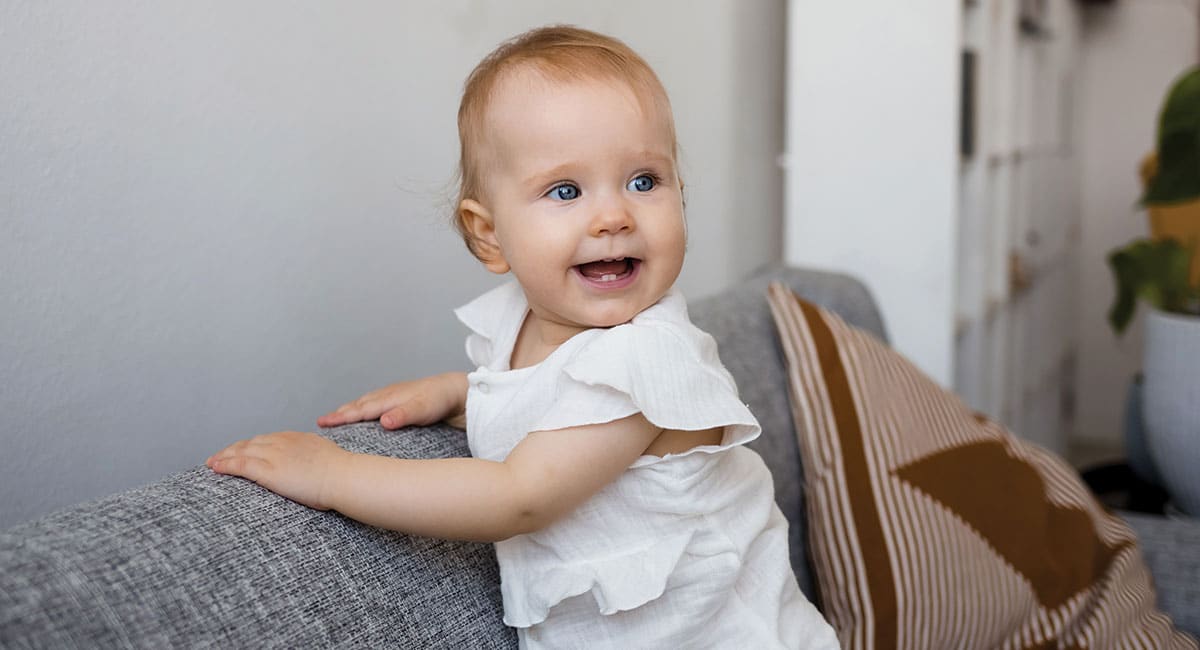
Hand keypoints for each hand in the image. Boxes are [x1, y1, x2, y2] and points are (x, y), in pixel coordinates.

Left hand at [206, 431, 348, 510]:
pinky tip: (215, 468)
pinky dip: (226, 465)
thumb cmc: (342, 474)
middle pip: (251, 443)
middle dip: (234, 449)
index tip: (243, 450)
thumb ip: (315, 458)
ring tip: (213, 462)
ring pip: (241, 452)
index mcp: (297, 439)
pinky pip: (240, 465)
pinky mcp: (268, 470)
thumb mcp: (328, 458)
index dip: (252, 445)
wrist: (344, 477)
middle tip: (221, 456)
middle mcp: (283, 442)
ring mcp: (274, 455)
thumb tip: (315, 466)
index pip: (267, 439)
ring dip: (225, 456)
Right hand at [316, 372, 466, 429]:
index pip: (360, 410)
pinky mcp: (400, 400)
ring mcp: (394, 396)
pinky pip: (375, 404)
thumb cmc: (441, 400)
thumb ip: (404, 415)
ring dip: (350, 410)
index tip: (323, 423)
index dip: (341, 417)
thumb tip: (383, 421)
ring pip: (366, 404)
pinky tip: (362, 413)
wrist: (457, 391)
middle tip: (321, 423)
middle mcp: (388, 395)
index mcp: (390, 398)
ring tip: (335, 418)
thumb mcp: (424, 409)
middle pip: (358, 405)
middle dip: (339, 414)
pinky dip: (363, 408)